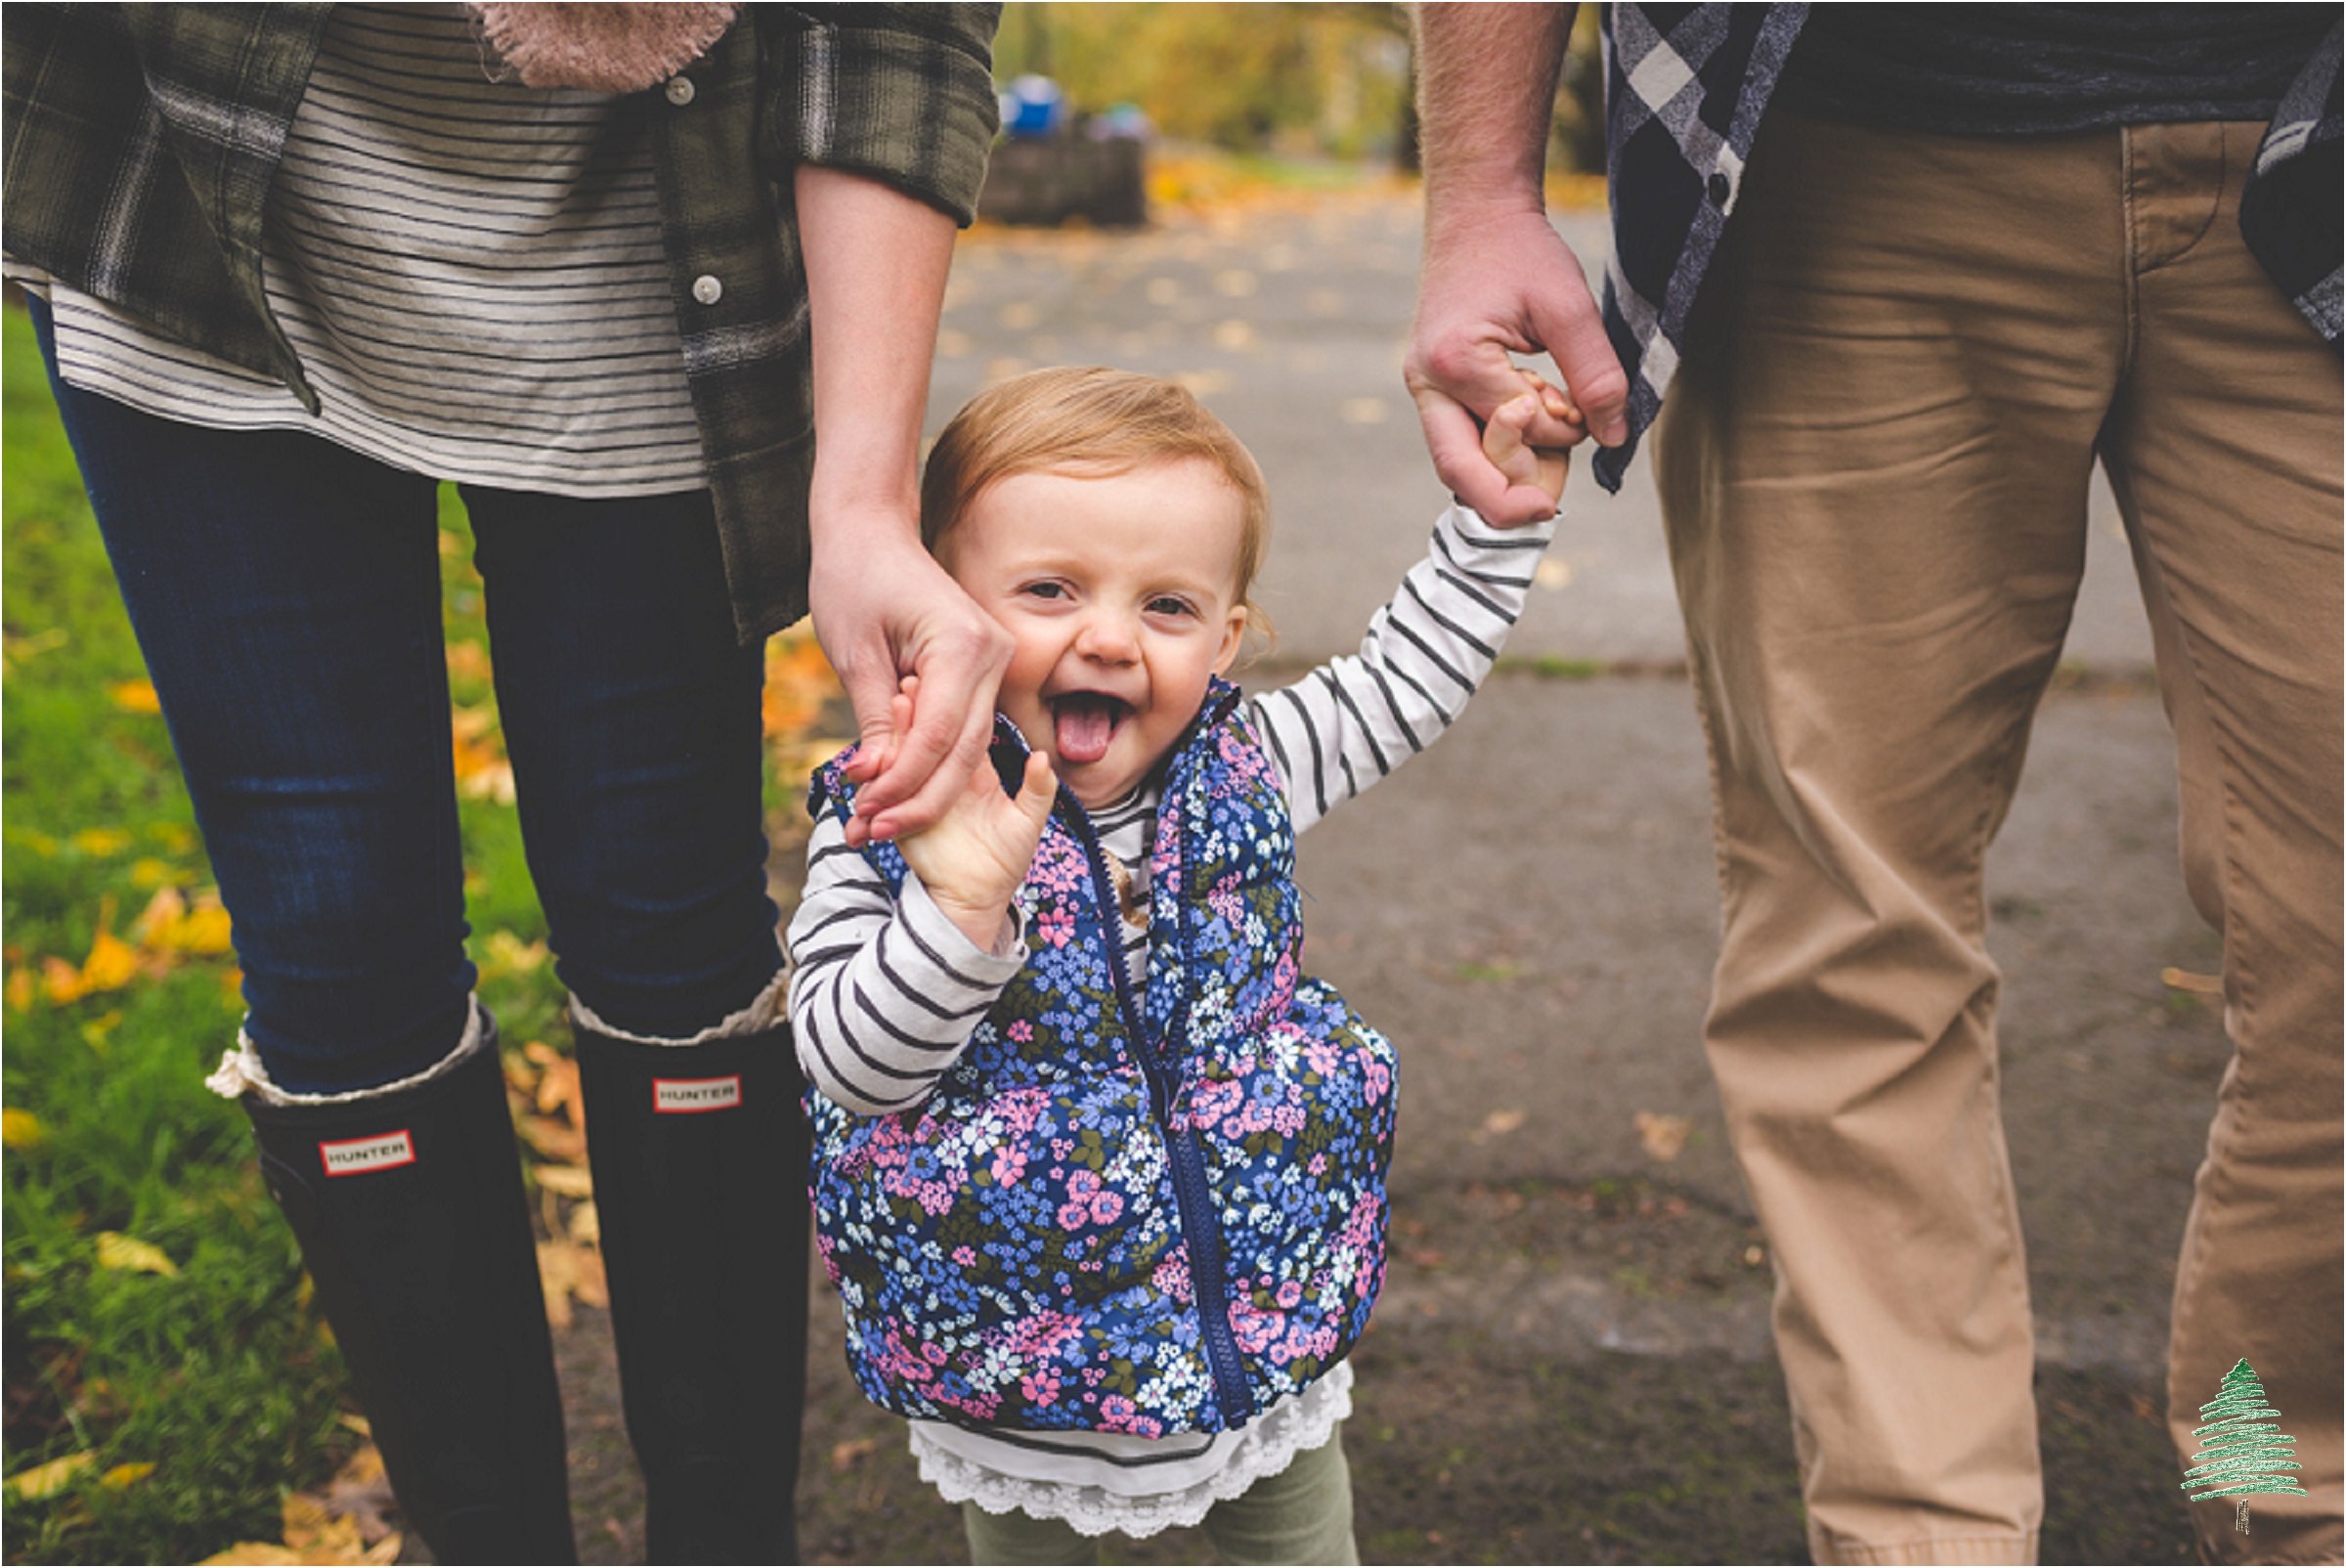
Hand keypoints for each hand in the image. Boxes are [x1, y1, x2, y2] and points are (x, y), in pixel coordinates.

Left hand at [807, 511, 1013, 845]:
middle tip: (872, 832)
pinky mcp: (985, 668)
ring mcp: (996, 661)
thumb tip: (877, 782)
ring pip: (970, 746)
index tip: (865, 816)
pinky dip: (931, 758)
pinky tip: (897, 786)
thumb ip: (874, 722)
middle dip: (919, 798)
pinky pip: (964, 726)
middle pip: (964, 751)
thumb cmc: (855, 579)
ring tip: (878, 820)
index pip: (939, 736)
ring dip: (925, 786)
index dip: (903, 784)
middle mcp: (994, 655)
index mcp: (964, 646)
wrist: (872, 531)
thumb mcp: (855, 655)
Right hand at [889, 683, 1057, 949]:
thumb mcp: (1026, 825)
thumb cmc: (1005, 863)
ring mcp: (916, 796)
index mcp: (972, 771)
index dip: (948, 709)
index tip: (944, 681)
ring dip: (894, 736)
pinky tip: (873, 753)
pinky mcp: (898, 819)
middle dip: (914, 714)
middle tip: (906, 685)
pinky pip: (884, 795)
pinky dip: (878, 776)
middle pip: (924, 738)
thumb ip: (1036, 792)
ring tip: (890, 709)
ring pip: (901, 760)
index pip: (956, 731)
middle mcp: (940, 778)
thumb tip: (1043, 757)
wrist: (975, 902)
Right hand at [1406, 205, 1626, 524]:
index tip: (1589, 412)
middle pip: (1460, 473)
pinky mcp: (1432, 387)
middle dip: (1508, 499)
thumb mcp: (1570, 307)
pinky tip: (1529, 424)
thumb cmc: (1521, 251)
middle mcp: (1427, 382)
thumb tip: (1614, 435)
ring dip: (1504, 472)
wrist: (1476, 214)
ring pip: (1456, 465)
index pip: (1518, 429)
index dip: (1564, 431)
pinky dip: (1496, 449)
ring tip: (1548, 450)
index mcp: (1456, 361)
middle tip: (1548, 507)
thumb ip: (1597, 374)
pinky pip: (1460, 440)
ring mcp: (1423, 387)